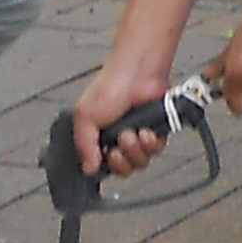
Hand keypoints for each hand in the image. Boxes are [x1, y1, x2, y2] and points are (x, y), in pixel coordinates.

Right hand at [74, 56, 174, 178]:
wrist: (137, 73)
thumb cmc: (110, 86)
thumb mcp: (85, 116)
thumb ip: (84, 146)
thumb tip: (88, 169)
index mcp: (99, 137)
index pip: (104, 166)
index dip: (107, 167)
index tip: (106, 157)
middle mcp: (119, 139)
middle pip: (124, 169)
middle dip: (122, 162)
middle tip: (118, 147)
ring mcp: (139, 137)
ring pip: (141, 162)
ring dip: (136, 151)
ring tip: (131, 134)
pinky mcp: (157, 132)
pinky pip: (156, 151)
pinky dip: (151, 144)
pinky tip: (146, 132)